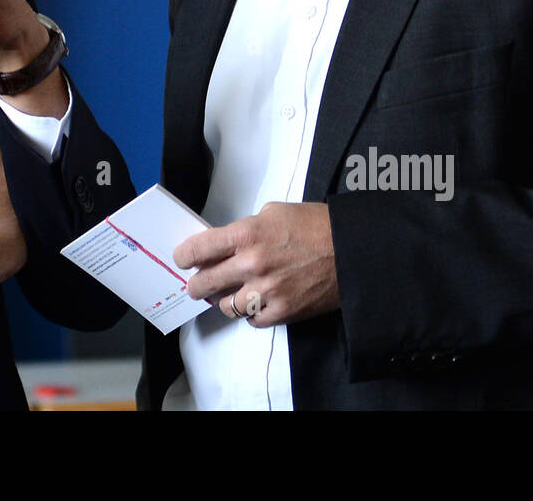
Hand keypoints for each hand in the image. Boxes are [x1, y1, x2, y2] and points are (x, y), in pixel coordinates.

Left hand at [174, 202, 338, 326]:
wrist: (350, 251)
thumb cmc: (315, 226)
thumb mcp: (274, 213)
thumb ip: (245, 229)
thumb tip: (224, 244)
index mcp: (247, 234)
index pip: (199, 249)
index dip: (184, 256)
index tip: (181, 259)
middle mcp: (251, 264)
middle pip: (205, 283)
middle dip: (196, 284)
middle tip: (196, 284)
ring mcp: (266, 292)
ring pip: (225, 306)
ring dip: (224, 300)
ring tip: (230, 293)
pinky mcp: (282, 312)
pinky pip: (251, 320)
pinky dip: (250, 313)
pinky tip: (255, 302)